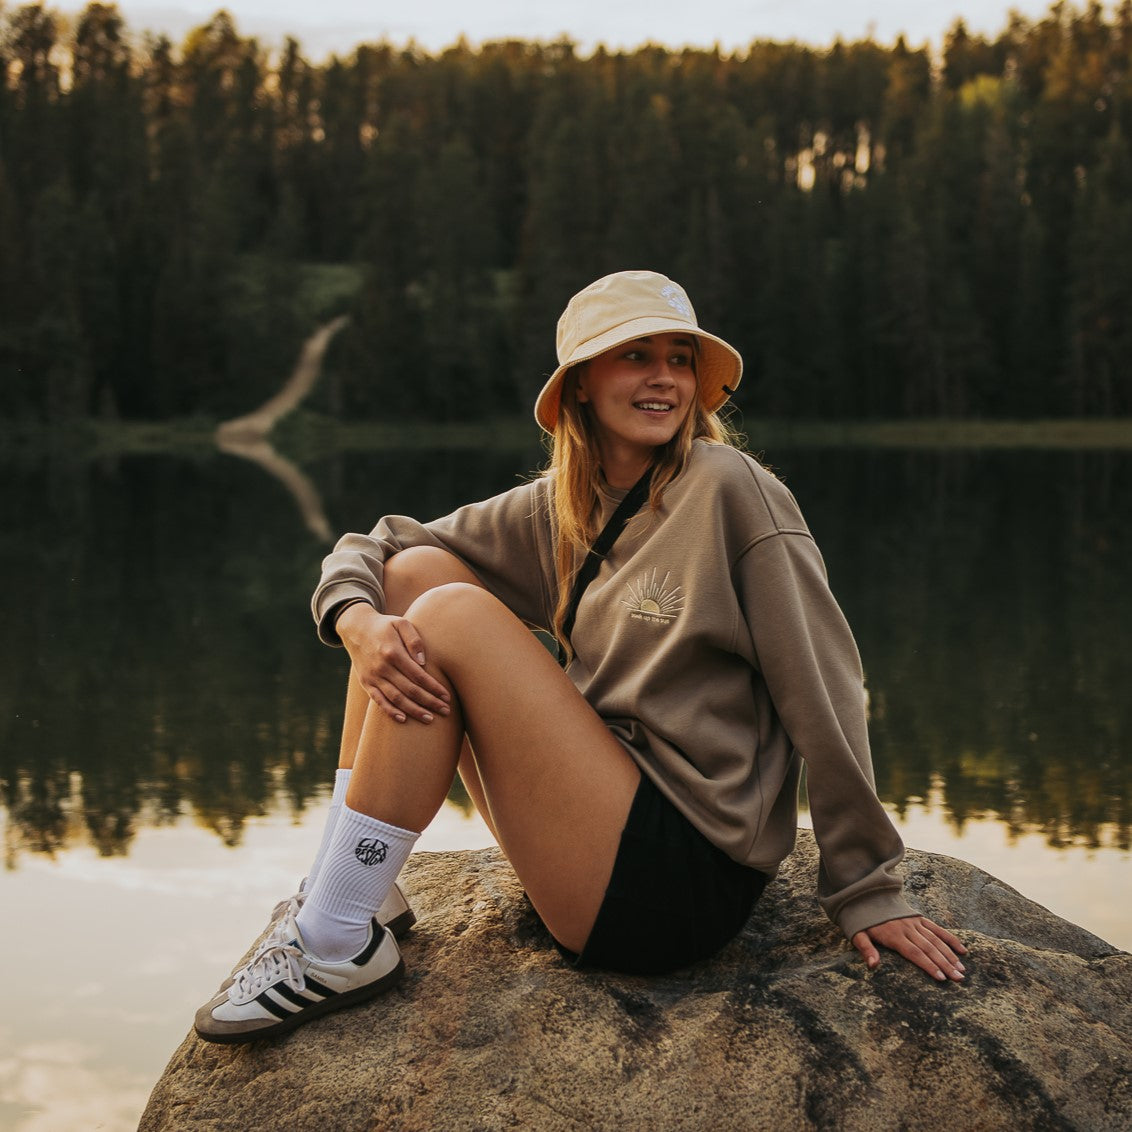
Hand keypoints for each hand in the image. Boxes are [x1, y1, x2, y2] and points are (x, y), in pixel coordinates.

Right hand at [336, 603, 451, 723]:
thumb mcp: (401, 623)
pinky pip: (378, 701)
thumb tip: (423, 662)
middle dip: (429, 702)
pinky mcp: (366, 683)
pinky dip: (390, 711)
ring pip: (396, 699)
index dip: (433, 688)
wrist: (356, 628)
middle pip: (409, 690)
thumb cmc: (385, 626)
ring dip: (413, 710)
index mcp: (393, 652)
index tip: (447, 696)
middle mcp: (382, 667)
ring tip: (429, 719)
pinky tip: (403, 719)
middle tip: (445, 711)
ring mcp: (373, 677)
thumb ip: (414, 640)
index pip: (418, 675)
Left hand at [852, 916, 967, 982]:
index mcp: (893, 935)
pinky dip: (950, 939)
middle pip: (929, 948)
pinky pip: (937, 929)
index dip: (928, 965)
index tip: (941, 978)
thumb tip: (873, 966)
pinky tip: (962, 950)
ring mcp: (915, 922)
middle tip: (959, 979)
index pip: (914, 953)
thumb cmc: (863, 920)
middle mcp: (907, 928)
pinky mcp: (919, 918)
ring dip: (950, 955)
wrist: (867, 896)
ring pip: (936, 940)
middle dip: (945, 964)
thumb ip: (866, 949)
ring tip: (962, 970)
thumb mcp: (858, 934)